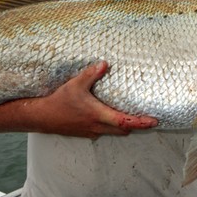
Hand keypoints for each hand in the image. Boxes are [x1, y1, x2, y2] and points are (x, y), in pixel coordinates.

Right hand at [0, 61, 157, 138]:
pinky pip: (104, 131)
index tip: (154, 121)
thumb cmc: (59, 102)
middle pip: (124, 130)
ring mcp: (91, 132)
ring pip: (114, 132)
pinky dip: (112, 125)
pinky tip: (110, 115)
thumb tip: (105, 63)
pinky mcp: (85, 132)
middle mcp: (98, 127)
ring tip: (133, 116)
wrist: (41, 117)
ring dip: (124, 126)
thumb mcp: (75, 85)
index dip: (141, 122)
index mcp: (99, 116)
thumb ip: (91, 74)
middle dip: (136, 125)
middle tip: (147, 117)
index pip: (126, 122)